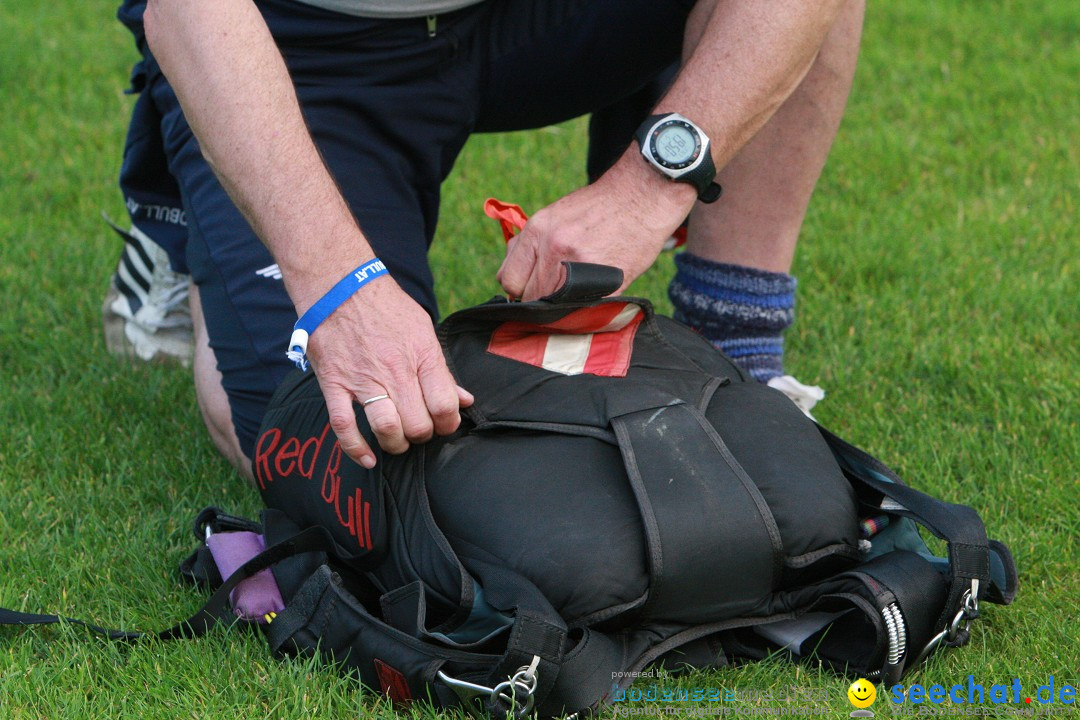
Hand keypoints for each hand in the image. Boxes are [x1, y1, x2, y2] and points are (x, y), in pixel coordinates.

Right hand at [306, 277, 472, 468]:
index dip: (449, 423)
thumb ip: (442, 369)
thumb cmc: (386, 307)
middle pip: (418, 424)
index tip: (444, 424)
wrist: (340, 286)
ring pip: (386, 428)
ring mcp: (363, 378)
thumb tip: (464, 399)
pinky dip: (355, 449)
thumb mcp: (423, 330)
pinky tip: (368, 458)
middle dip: (422, 435)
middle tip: (419, 430)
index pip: (445, 405)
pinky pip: (343, 426)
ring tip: (398, 440)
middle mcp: (395, 370)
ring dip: (396, 444)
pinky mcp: (334, 383)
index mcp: (422, 355)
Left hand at [497, 153, 697, 299]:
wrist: (642, 197)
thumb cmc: (599, 208)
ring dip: (561, 306)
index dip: (520, 287)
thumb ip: (532, 245)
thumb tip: (514, 274)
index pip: (509, 278)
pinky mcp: (604, 285)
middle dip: (540, 298)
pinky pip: (581, 312)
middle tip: (558, 290)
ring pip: (553, 308)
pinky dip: (584, 309)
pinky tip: (592, 294)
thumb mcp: (555, 216)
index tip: (531, 287)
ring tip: (577, 290)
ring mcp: (579, 267)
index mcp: (538, 230)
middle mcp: (554, 248)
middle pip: (529, 297)